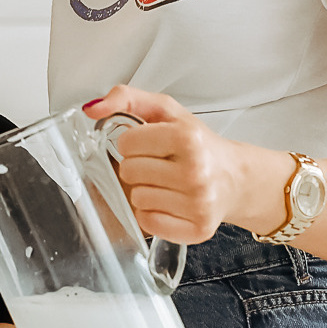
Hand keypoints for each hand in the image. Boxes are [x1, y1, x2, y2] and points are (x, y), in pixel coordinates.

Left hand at [85, 85, 278, 244]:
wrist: (235, 177)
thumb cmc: (198, 144)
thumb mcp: (165, 111)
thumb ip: (126, 99)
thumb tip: (91, 109)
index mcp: (188, 138)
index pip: (126, 143)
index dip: (132, 143)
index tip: (150, 144)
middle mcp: (196, 171)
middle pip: (129, 171)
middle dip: (138, 167)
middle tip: (160, 164)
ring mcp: (199, 203)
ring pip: (137, 198)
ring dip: (146, 190)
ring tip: (167, 183)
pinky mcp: (198, 229)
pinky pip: (148, 222)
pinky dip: (153, 213)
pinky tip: (170, 202)